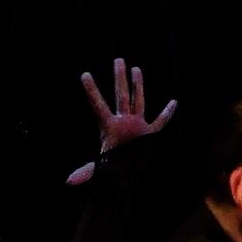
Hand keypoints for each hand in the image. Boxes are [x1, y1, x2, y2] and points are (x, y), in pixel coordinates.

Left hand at [68, 56, 174, 184]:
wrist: (126, 176)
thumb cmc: (110, 170)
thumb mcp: (99, 169)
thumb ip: (86, 172)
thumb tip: (68, 182)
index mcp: (109, 127)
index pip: (98, 105)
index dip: (91, 91)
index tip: (84, 75)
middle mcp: (123, 121)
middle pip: (121, 95)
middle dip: (120, 77)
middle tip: (118, 60)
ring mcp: (136, 125)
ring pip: (138, 100)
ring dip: (138, 85)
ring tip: (135, 69)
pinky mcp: (149, 134)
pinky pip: (160, 122)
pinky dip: (167, 113)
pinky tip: (173, 102)